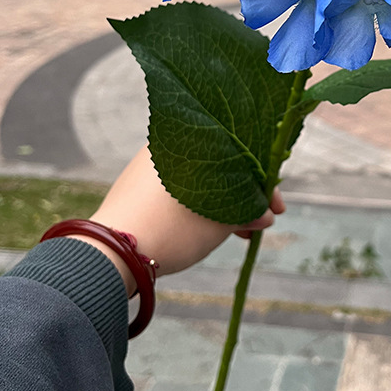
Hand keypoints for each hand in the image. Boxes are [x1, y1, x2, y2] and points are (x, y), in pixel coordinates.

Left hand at [73, 146, 284, 294]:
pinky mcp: (139, 185)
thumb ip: (247, 211)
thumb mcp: (219, 222)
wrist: (112, 251)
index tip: (278, 207)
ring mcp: (151, 164)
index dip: (264, 181)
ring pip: (202, 178)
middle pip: (220, 164)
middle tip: (263, 220)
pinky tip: (215, 228)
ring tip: (242, 233)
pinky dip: (202, 203)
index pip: (239, 152)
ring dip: (225, 201)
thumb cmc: (172, 229)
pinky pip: (182, 187)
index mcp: (188, 138)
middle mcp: (168, 143)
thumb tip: (265, 215)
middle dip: (245, 193)